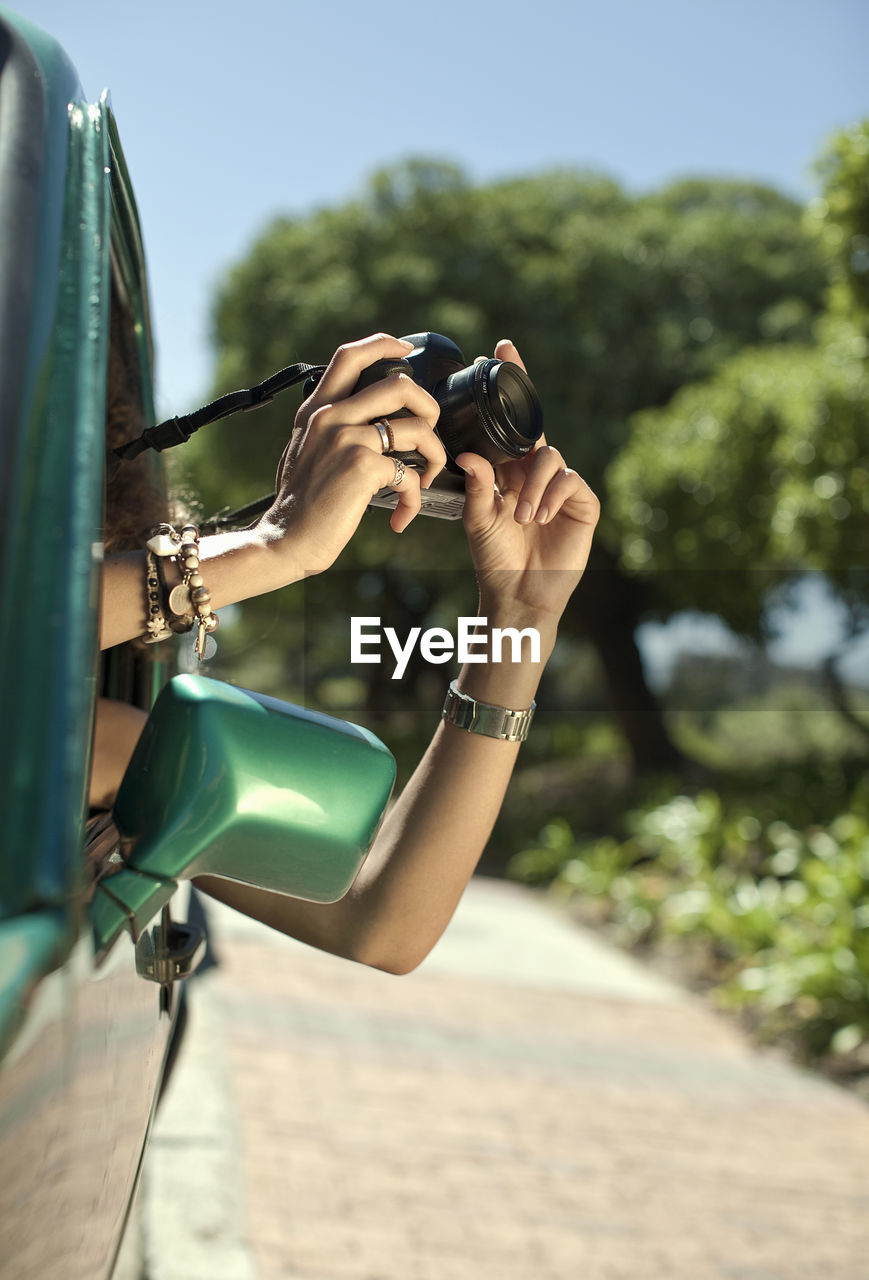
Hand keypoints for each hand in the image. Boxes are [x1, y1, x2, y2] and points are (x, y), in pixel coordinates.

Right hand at [261, 334, 445, 576]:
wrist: (285, 540)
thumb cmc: (299, 503)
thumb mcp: (304, 450)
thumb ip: (327, 428)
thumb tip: (360, 418)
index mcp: (317, 409)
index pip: (350, 356)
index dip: (383, 344)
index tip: (405, 349)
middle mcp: (331, 417)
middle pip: (400, 384)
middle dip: (429, 407)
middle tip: (429, 432)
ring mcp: (346, 439)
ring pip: (417, 427)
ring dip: (435, 455)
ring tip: (426, 479)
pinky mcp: (361, 467)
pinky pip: (411, 473)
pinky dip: (415, 497)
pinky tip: (403, 515)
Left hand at [457, 340, 598, 623]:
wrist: (517, 593)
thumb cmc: (494, 557)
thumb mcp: (476, 519)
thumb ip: (475, 486)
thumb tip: (469, 455)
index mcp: (509, 467)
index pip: (510, 421)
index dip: (512, 384)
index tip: (500, 349)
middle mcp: (536, 470)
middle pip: (537, 424)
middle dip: (524, 396)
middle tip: (509, 371)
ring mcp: (561, 485)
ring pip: (550, 458)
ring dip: (532, 482)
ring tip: (520, 514)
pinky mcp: (583, 503)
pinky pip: (570, 482)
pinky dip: (551, 495)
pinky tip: (538, 515)